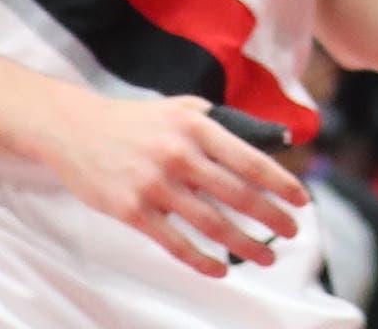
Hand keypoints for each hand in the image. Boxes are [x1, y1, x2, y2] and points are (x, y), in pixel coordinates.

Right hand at [38, 88, 305, 278]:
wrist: (76, 129)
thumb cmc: (138, 121)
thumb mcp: (183, 108)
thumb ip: (222, 122)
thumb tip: (268, 140)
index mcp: (199, 126)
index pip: (251, 159)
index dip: (280, 183)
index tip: (301, 200)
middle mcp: (180, 154)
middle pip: (237, 194)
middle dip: (271, 217)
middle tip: (293, 233)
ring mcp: (155, 184)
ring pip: (211, 222)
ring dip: (244, 244)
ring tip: (267, 257)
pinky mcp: (131, 210)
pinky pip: (174, 242)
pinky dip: (200, 259)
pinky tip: (220, 269)